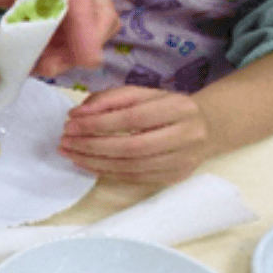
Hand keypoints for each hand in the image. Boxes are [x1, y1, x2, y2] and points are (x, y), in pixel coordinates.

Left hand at [0, 0, 119, 76]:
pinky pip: (61, 29)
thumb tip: (14, 7)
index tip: (86, 60)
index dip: (84, 26)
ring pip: (83, 24)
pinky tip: (27, 58)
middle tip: (44, 68)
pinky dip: (50, 47)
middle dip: (79, 43)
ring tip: (31, 66)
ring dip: (65, 50)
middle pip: (96, 10)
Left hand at [58, 86, 214, 184]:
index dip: (98, 123)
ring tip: (70, 154)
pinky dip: (106, 172)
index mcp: (179, 108)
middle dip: (92, 146)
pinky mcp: (174, 177)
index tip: (70, 124)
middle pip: (131, 146)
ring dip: (94, 162)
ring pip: (131, 167)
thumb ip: (110, 99)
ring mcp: (181, 160)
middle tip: (65, 142)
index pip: (132, 118)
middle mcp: (185, 136)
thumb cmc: (167, 108)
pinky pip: (134, 178)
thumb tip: (77, 113)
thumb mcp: (143, 94)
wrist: (208, 128)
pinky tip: (87, 164)